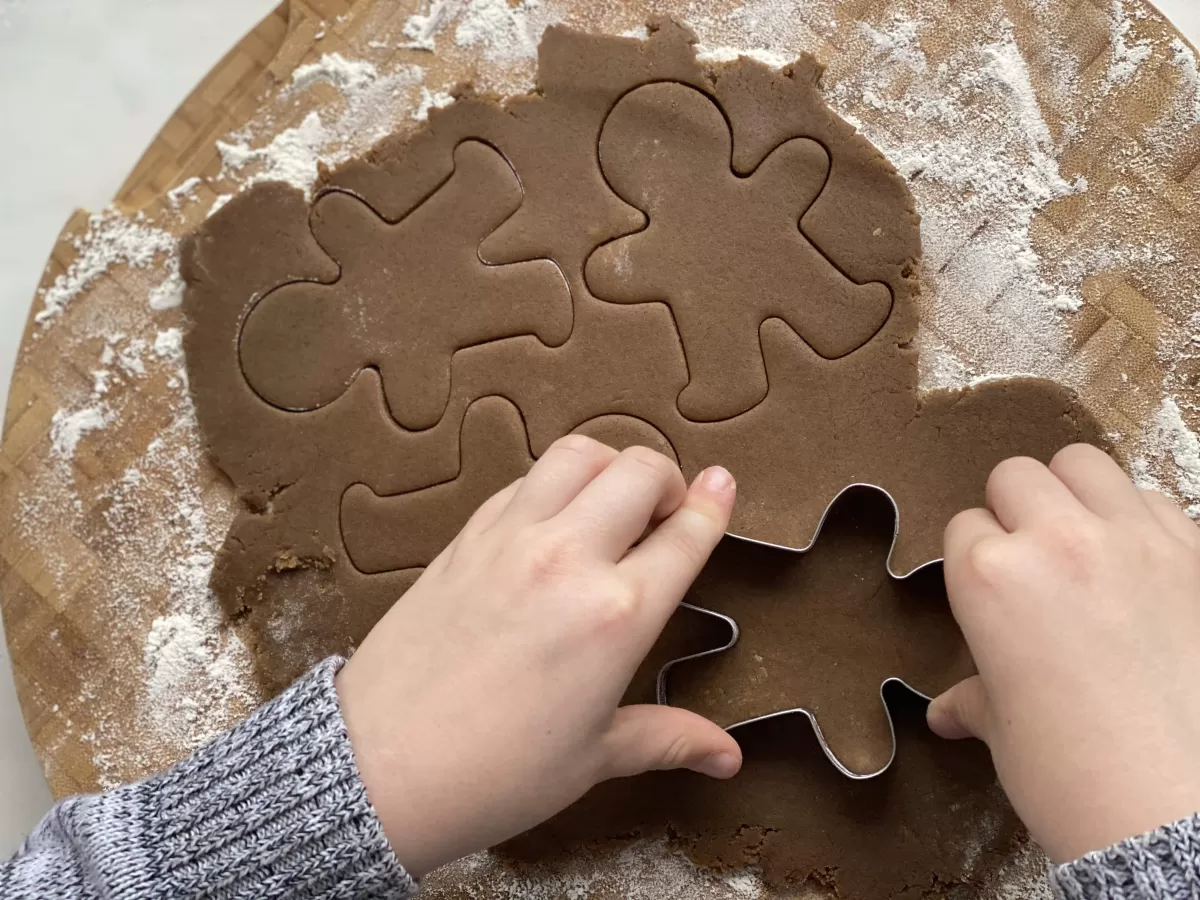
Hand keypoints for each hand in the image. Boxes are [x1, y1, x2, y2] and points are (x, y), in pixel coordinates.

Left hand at [336, 437, 740, 877]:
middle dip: (666, 479)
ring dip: (608, 465)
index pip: (685, 534)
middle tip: (665, 513)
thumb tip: (727, 758)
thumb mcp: (593, 757)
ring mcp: (512, 539)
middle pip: (639, 470)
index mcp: (616, 616)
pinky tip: (553, 521)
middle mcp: (568, 560)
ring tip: (611, 502)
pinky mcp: (467, 537)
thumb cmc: (493, 774)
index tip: (722, 487)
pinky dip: (553, 484)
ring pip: (577, 453)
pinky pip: (523, 480)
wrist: (380, 768)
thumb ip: (667, 738)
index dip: (713, 505)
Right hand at [928, 443, 1199, 862]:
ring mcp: (1132, 538)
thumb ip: (978, 700)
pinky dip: (1138, 515)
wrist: (1172, 811)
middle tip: (1030, 559)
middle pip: (1016, 476)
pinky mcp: (1195, 551)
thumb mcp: (1008, 733)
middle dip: (1014, 511)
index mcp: (989, 577)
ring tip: (1081, 539)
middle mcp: (1056, 541)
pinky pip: (1154, 497)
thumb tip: (950, 712)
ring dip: (1073, 492)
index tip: (989, 591)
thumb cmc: (1074, 776)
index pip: (963, 526)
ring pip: (1084, 463)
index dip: (974, 559)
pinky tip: (1138, 561)